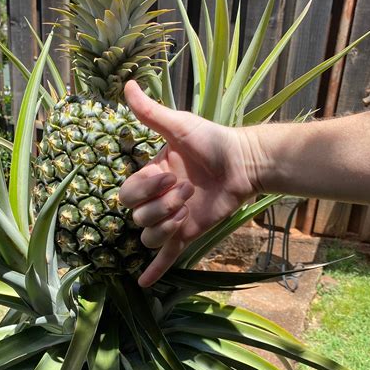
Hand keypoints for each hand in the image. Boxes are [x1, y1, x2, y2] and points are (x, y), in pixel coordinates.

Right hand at [119, 81, 258, 286]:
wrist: (243, 162)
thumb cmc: (212, 141)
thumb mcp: (180, 126)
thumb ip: (151, 113)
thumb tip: (127, 84)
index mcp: (149, 177)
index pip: (126, 194)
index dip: (144, 187)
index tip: (169, 172)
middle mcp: (156, 200)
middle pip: (135, 217)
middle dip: (158, 205)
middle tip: (185, 190)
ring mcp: (170, 219)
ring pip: (148, 236)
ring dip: (166, 224)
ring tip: (188, 209)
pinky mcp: (186, 234)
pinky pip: (165, 256)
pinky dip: (155, 270)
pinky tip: (143, 285)